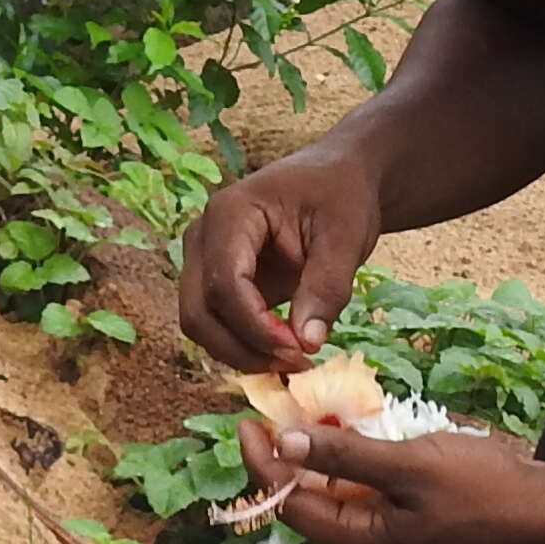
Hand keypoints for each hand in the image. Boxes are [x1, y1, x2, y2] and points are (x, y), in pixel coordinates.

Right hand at [179, 146, 383, 370]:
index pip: (224, 284)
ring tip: (295, 361)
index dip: (257, 327)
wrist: (337, 180)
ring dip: (242, 353)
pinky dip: (245, 347)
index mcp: (229, 213)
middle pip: (199, 312)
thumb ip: (326, 286)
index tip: (301, 349)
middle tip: (298, 364)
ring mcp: (204, 261)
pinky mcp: (216, 283)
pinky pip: (217, 326)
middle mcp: (203, 238)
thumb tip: (307, 342)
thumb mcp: (345, 236)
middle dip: (243, 348)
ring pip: (201, 325)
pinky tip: (285, 353)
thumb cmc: (340, 195)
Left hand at [252, 419, 544, 543]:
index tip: (248, 422)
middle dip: (290, 457)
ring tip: (311, 411)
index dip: (264, 465)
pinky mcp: (416, 520)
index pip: (292, 506)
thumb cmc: (484, 490)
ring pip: (342, 493)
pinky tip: (358, 426)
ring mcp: (396, 536)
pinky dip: (359, 459)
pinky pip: (372, 490)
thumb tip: (285, 446)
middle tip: (276, 409)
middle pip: (312, 502)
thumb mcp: (409, 465)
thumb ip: (345, 457)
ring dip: (325, 454)